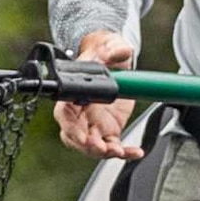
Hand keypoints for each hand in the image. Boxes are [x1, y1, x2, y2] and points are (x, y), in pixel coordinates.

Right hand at [55, 30, 142, 161]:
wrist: (114, 63)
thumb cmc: (102, 55)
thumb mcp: (108, 47)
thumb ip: (113, 49)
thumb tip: (122, 50)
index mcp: (72, 94)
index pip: (64, 114)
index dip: (71, 128)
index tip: (82, 136)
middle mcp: (79, 113)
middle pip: (74, 135)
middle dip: (86, 145)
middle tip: (100, 147)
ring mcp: (92, 124)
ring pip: (91, 146)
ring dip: (104, 152)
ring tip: (119, 152)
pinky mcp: (108, 131)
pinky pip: (113, 146)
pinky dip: (124, 153)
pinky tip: (136, 152)